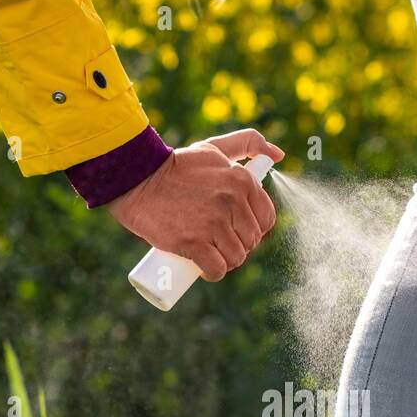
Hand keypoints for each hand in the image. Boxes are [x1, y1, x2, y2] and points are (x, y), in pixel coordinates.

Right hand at [108, 128, 285, 281]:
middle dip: (237, 245)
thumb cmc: (179, 167)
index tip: (235, 227)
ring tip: (209, 252)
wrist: (138, 181)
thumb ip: (248, 142)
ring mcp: (214, 224)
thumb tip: (279, 155)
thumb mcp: (214, 148)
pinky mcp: (194, 243)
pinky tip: (204, 268)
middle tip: (217, 240)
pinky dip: (212, 273)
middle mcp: (232, 202)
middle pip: (250, 241)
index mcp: (242, 182)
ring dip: (225, 262)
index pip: (266, 219)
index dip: (252, 227)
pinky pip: (217, 269)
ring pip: (235, 258)